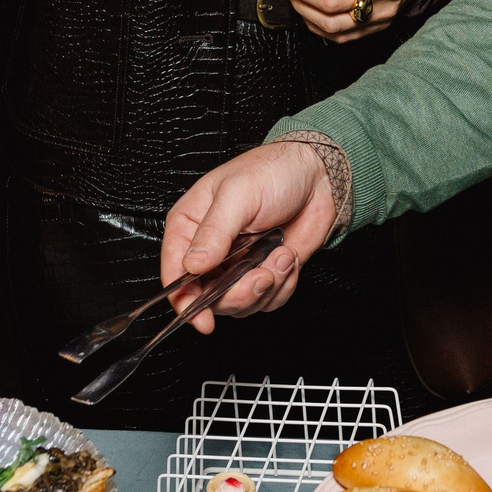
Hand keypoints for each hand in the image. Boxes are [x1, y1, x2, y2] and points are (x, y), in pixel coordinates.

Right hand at [161, 140, 338, 329]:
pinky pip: (268, 300)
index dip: (184, 300)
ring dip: (266, 287)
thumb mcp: (237, 196)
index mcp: (190, 227)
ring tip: (279, 256)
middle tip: (262, 275)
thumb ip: (214, 232)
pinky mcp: (264, 273)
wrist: (318, 176)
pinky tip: (287, 257)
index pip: (174, 274)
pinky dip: (283, 285)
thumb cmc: (272, 172)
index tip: (202, 319)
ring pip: (241, 304)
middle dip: (239, 294)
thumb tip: (192, 265)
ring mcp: (237, 265)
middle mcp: (210, 251)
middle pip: (209, 298)